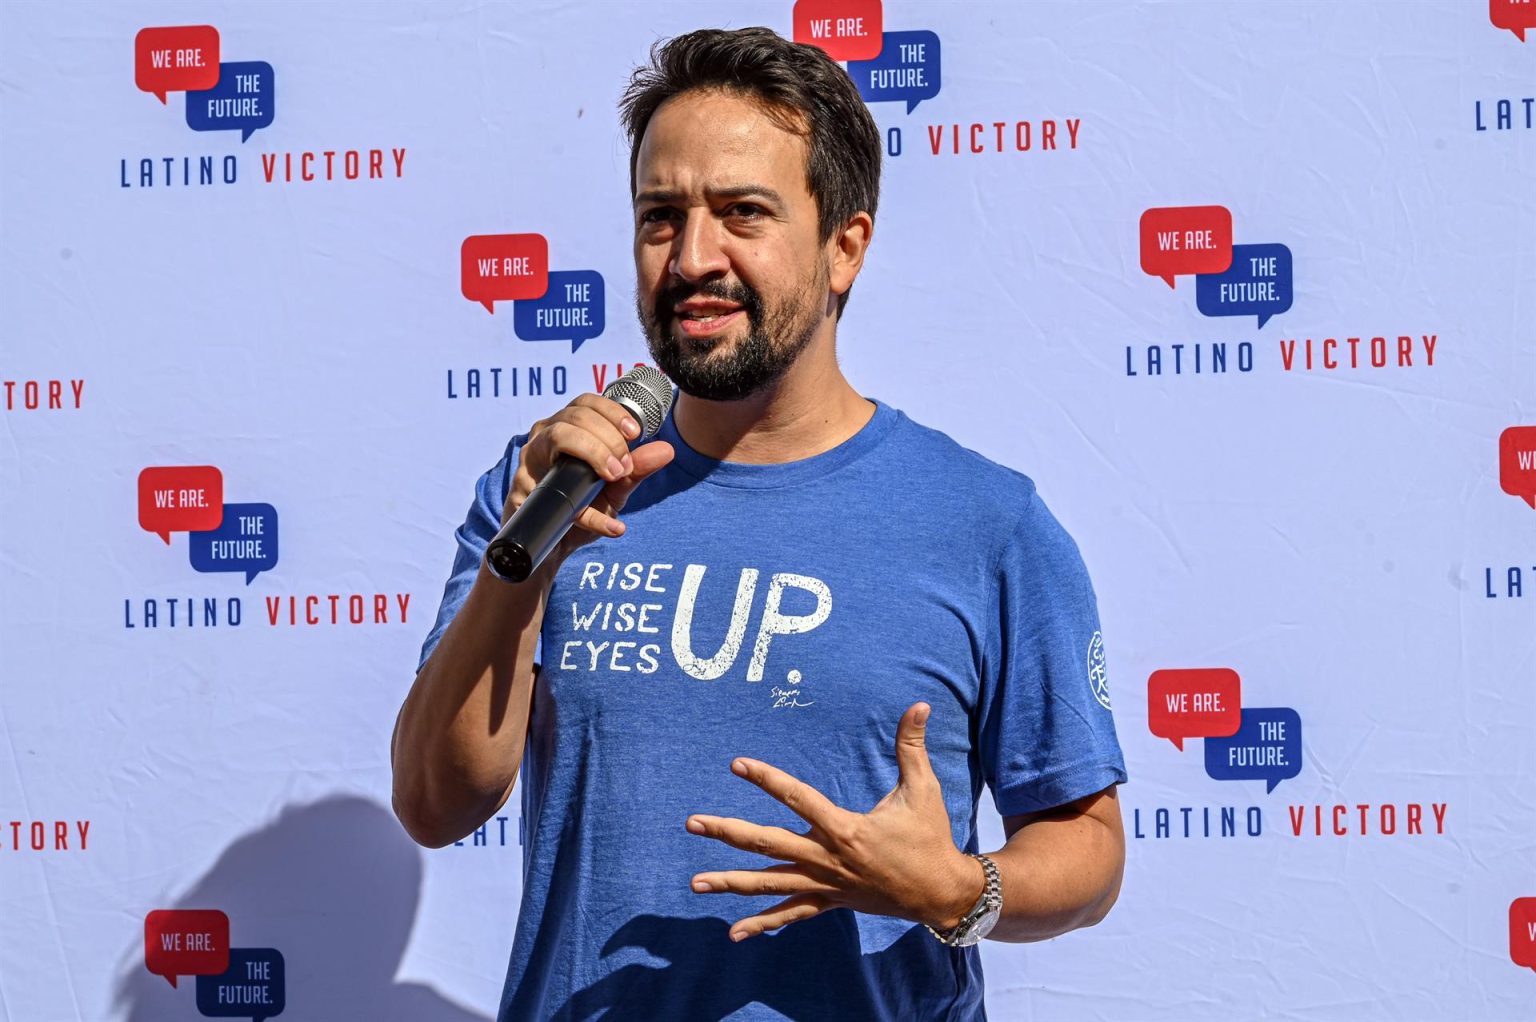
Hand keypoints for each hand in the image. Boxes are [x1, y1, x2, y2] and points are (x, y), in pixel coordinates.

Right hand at [509, 392, 673, 560]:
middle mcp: (542, 439)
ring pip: (556, 439)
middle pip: (573, 417)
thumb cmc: (582, 507)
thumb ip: (637, 468)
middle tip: (624, 466)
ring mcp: (527, 465)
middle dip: (606, 438)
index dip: (612, 412)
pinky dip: (588, 515)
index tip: (634, 433)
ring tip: (615, 477)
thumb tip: (667, 450)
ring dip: (593, 454)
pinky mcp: (520, 495)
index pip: (585, 403)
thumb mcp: (615, 487)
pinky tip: (613, 526)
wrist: (555, 547)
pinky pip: (554, 498)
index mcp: (565, 429)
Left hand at [685, 702, 981, 941]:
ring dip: (730, 883)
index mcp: (844, 830)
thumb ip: (911, 746)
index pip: (797, 798)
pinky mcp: (829, 902)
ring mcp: (825, 885)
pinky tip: (734, 933)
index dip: (766, 779)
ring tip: (694, 883)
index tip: (737, 764)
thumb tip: (918, 705)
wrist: (941, 893)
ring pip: (769, 885)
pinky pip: (790, 914)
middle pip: (767, 845)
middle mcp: (827, 860)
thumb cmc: (930, 837)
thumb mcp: (923, 789)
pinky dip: (762, 924)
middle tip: (692, 822)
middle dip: (728, 832)